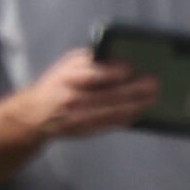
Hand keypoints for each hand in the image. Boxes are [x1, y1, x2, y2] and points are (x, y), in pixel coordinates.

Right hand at [17, 49, 160, 140]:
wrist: (34, 114)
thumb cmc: (59, 83)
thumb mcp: (69, 65)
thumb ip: (93, 60)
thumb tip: (124, 59)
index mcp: (67, 78)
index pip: (92, 74)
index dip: (114, 72)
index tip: (132, 69)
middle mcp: (72, 98)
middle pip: (109, 95)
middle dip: (135, 90)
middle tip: (154, 84)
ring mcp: (78, 117)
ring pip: (113, 112)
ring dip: (137, 105)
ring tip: (154, 97)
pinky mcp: (85, 130)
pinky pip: (110, 124)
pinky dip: (128, 118)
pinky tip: (141, 111)